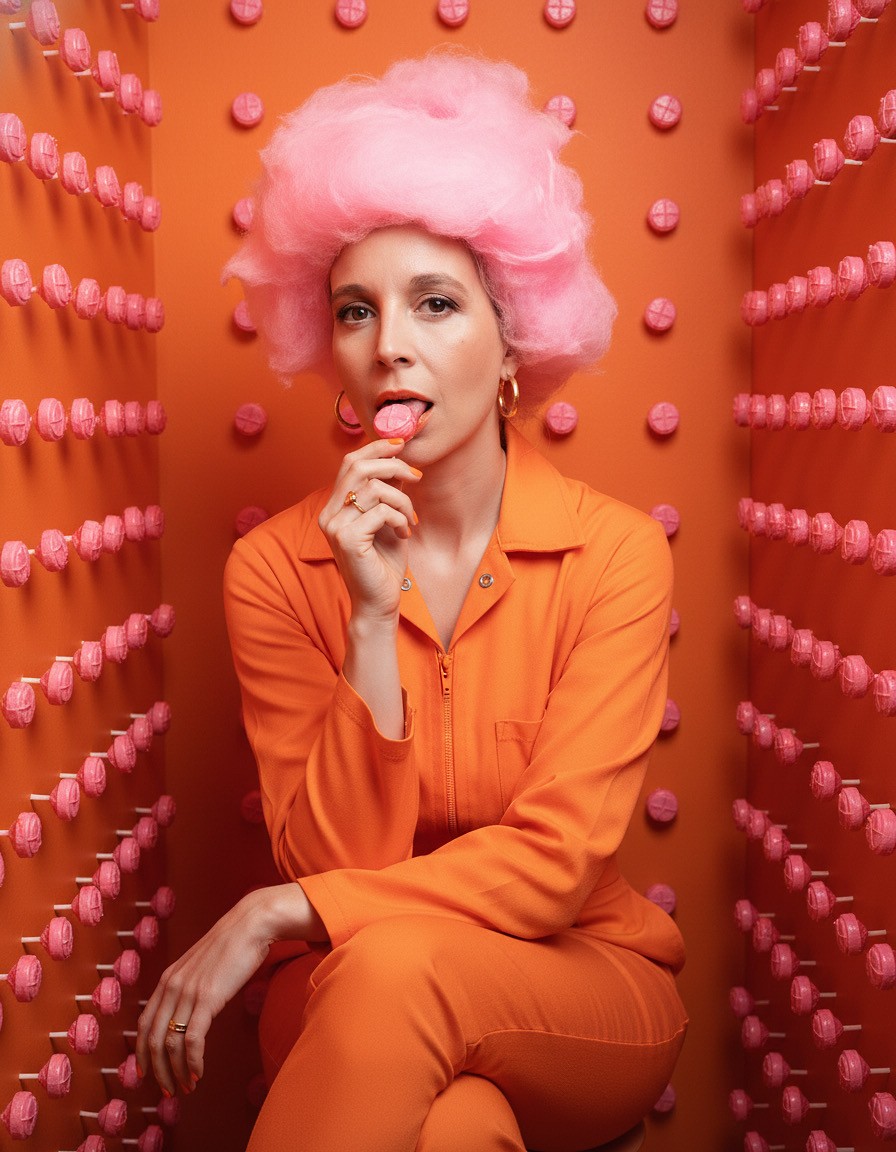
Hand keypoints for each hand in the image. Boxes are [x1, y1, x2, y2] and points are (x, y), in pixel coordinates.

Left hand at [136, 885, 324, 1095]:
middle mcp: (172, 986)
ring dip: (177, 1071)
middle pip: (152, 1039)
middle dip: (158, 1070)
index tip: (147, 1073)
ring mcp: (188, 992)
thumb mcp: (201, 965)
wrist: (252, 924)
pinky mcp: (208, 998)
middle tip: (168, 1090)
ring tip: (187, 1086)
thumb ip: (190, 983)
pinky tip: (199, 1072)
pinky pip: (193, 1039)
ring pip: (171, 1043)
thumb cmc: (233, 944)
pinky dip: (193, 1061)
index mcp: (168, 978)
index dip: (143, 1053)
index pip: (144, 1023)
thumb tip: (189, 1008)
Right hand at [318, 438, 421, 622]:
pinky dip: (400, 518)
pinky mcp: (347, 539)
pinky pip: (381, 511)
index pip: (349, 463)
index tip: (402, 445)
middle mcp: (328, 514)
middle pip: (358, 467)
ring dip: (402, 499)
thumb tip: (399, 461)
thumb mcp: (389, 520)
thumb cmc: (384, 564)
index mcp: (334, 507)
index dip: (376, 448)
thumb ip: (388, 492)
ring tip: (410, 519)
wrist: (379, 603)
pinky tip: (404, 534)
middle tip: (416, 477)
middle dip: (393, 466)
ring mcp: (335, 526)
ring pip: (374, 488)